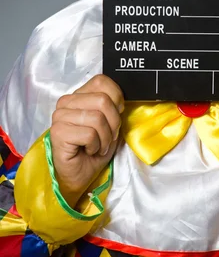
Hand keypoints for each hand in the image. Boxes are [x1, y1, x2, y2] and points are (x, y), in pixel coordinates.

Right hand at [50, 74, 124, 207]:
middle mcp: (66, 102)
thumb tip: (121, 98)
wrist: (81, 175)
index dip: (116, 98)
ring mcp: (59, 116)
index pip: (102, 81)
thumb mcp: (110, 122)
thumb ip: (113, 105)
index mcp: (78, 94)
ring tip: (99, 145)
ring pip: (97, 118)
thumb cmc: (95, 147)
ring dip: (105, 137)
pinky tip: (89, 150)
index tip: (116, 115)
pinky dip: (96, 146)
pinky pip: (89, 134)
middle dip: (113, 122)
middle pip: (103, 100)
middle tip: (108, 136)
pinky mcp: (58, 132)